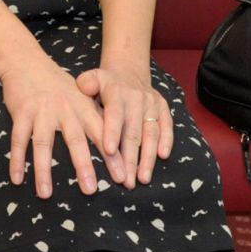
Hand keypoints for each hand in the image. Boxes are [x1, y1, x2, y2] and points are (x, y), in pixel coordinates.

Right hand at [0, 57, 106, 199]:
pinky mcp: (21, 112)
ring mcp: (42, 111)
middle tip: (90, 190)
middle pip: (75, 140)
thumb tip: (116, 149)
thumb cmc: (59, 86)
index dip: (113, 155)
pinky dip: (16, 160)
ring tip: (46, 194)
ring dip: (43, 170)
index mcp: (83, 107)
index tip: (122, 178)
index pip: (101, 134)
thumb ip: (96, 120)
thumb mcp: (81, 98)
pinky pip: (18, 139)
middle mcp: (65, 109)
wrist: (27, 62)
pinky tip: (17, 179)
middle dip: (83, 165)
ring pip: (42, 143)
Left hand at [77, 62, 171, 188]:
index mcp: (117, 92)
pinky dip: (167, 141)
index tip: (109, 151)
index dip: (112, 132)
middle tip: (125, 181)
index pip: (115, 114)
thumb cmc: (105, 83)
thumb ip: (87, 82)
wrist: (128, 70)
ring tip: (142, 178)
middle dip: (130, 158)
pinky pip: (167, 126)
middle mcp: (136, 98)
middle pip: (133, 131)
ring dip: (148, 157)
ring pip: (151, 133)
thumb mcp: (93, 77)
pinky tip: (162, 157)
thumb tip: (83, 87)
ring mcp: (151, 104)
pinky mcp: (163, 108)